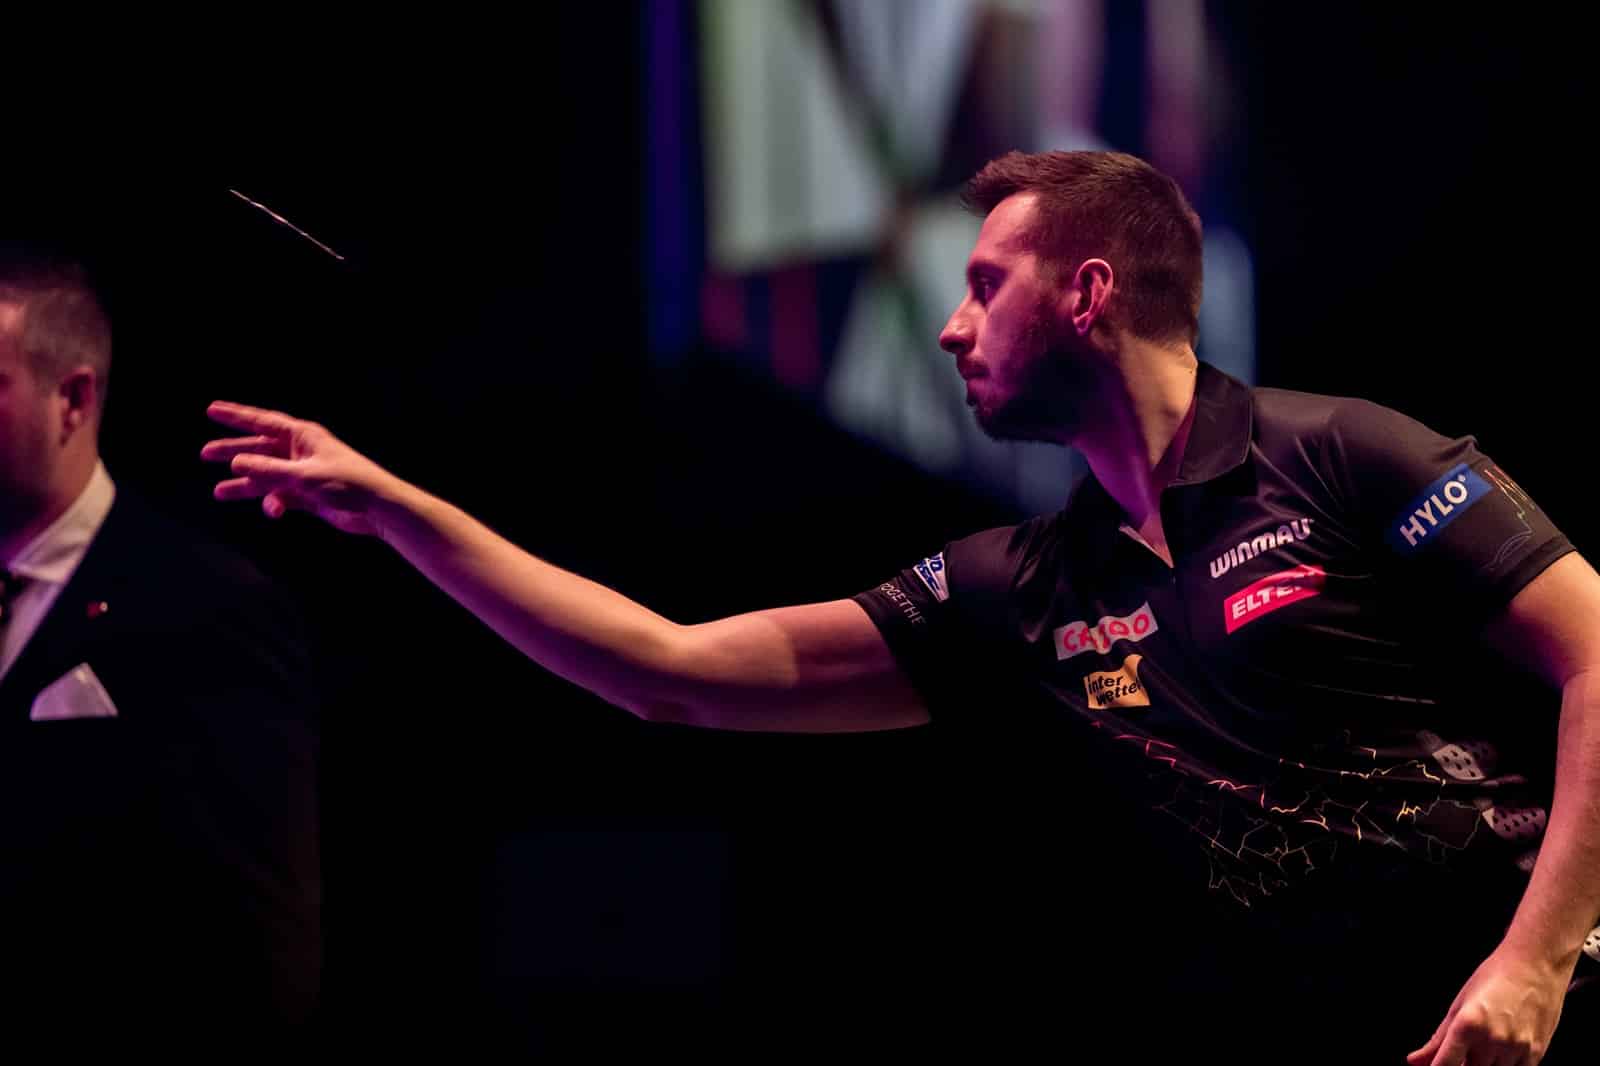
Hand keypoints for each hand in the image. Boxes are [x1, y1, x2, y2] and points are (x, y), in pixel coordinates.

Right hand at [202, 401, 401, 536]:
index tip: (212, 409)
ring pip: (266, 476)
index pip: (262, 421)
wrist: (377, 509)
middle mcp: (300, 452)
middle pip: (259, 448)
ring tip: (220, 492)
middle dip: (233, 451)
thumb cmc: (347, 483)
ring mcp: (303, 474)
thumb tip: (237, 463)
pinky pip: (281, 496)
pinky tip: (272, 511)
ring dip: (246, 485)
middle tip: (205, 453)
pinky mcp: (308, 495)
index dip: (236, 415)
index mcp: (302, 436)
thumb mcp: (304, 475)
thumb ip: (269, 471)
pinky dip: (274, 503)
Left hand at [1407, 942, 1572, 1065]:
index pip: (1445, 1064)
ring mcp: (1517, 1049)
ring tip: (1482, 1047)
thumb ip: (1437, 1040)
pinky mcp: (1536, 1053)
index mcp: (1467, 1024)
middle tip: (1462, 1052)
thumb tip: (1415, 1062)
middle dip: (1462, 1065)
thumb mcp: (1459, 1005)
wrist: (1535, 966)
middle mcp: (1492, 1039)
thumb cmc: (1494, 978)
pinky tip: (1500, 1054)